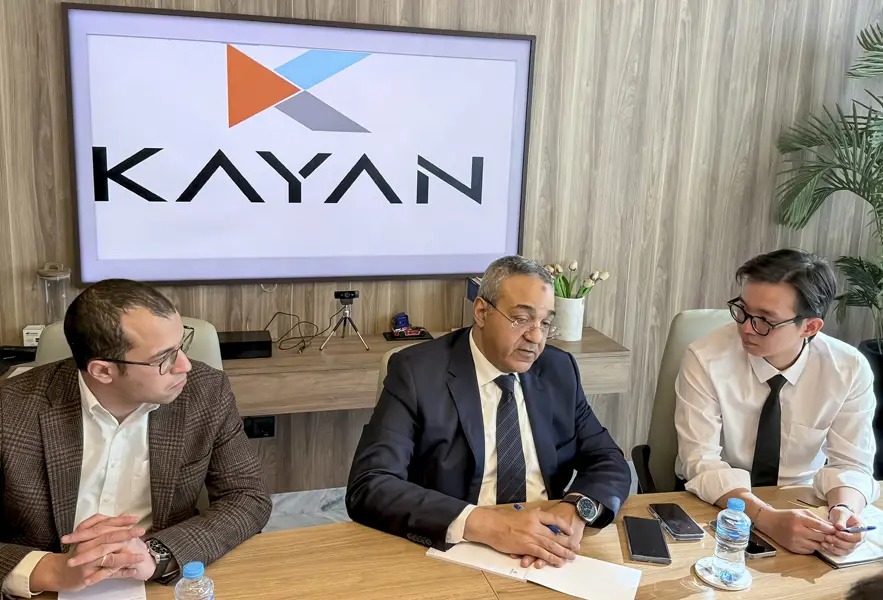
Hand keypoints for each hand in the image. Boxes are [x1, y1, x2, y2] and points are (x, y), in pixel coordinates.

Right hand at [30, 515, 147, 591]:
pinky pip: (107, 573)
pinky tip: (133, 571)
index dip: (121, 521)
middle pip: (108, 537)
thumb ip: (107, 527)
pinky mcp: (88, 574)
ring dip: (127, 557)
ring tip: (142, 556)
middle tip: (141, 531)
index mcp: (89, 535)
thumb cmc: (79, 554)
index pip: (106, 524)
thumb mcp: (91, 538)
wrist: (60, 572)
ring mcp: (87, 560)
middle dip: (126, 533)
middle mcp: (87, 545)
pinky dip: (121, 572)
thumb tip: (123, 515)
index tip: (135, 518)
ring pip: (109, 557)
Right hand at [464, 506, 577, 566]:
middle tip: (575, 547)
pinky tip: (558, 561)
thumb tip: (540, 511)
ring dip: (563, 552)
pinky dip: (551, 558)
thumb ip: (532, 513)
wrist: (491, 525)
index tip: (570, 530)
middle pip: (555, 535)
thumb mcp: (520, 512)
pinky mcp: (526, 547)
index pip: (554, 519)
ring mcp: (531, 536)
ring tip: (571, 557)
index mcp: (534, 515)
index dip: (563, 525)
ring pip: (551, 545)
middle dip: (567, 542)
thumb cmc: (502, 518)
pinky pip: (542, 554)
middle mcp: (535, 525)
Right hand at [755, 508, 836, 553]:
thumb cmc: (786, 516)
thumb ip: (816, 519)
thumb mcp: (801, 512)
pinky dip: (812, 547)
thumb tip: (831, 526)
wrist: (769, 522)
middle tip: (829, 535)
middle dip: (827, 537)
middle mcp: (797, 531)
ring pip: (816, 546)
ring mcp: (795, 541)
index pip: (820, 526)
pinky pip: (809, 550)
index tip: (835, 530)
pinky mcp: (793, 548)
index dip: (830, 529)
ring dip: (820, 543)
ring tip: (818, 538)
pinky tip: (809, 541)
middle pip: (820, 537)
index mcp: (799, 519)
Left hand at [824, 506, 863, 555]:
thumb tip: (840, 527)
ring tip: (824, 541)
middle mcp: (858, 540)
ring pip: (845, 551)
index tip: (837, 532)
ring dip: (834, 547)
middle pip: (851, 546)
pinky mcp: (844, 548)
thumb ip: (842, 519)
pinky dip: (831, 549)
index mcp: (861, 530)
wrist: (839, 516)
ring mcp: (852, 545)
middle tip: (828, 537)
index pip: (857, 538)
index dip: (847, 537)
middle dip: (839, 542)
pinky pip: (839, 552)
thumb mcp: (842, 513)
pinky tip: (823, 545)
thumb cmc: (842, 513)